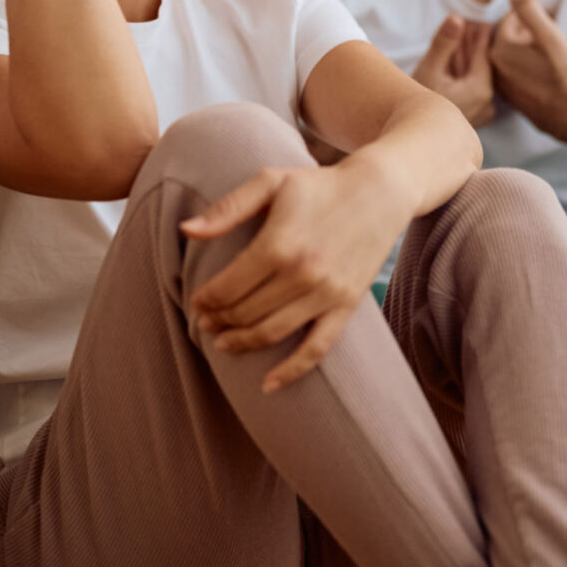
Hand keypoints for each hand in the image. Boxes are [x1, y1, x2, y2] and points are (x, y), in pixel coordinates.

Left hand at [179, 157, 408, 391]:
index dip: (206, 299)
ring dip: (242, 343)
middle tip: (205, 322)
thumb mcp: (270, 182)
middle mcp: (301, 274)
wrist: (380, 192)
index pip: (227, 287)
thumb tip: (186, 230)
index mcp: (277, 244)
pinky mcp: (347, 306)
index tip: (196, 301)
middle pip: (245, 312)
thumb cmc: (319, 185)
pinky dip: (291, 370)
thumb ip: (227, 209)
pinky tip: (268, 385)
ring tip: (223, 343)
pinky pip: (317, 348)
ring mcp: (326, 294)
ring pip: (272, 333)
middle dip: (218, 321)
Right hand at [411, 15, 495, 126]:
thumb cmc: (416, 106)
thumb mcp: (429, 69)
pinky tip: (453, 62)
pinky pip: (472, 90)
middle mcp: (487, 105)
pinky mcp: (473, 120)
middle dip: (471, 46)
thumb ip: (444, 43)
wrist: (410, 137)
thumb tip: (456, 19)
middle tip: (469, 24)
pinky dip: (463, 75)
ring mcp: (481, 115)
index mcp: (481, 91)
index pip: (483, 55)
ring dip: (466, 60)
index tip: (482, 20)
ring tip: (461, 38)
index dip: (480, 35)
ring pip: (475, 78)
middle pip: (480, 67)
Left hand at [490, 0, 566, 141]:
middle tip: (550, 42)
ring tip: (550, 58)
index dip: (532, 18)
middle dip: (528, 34)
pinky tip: (546, 74)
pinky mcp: (511, 97)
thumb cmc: (566, 76)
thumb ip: (531, 12)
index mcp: (499, 50)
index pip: (511, 19)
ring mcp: (501, 85)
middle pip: (509, 37)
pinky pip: (516, 72)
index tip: (549, 26)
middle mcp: (494, 68)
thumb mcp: (552, 37)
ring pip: (512, 55)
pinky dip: (528, 67)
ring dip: (528, 51)